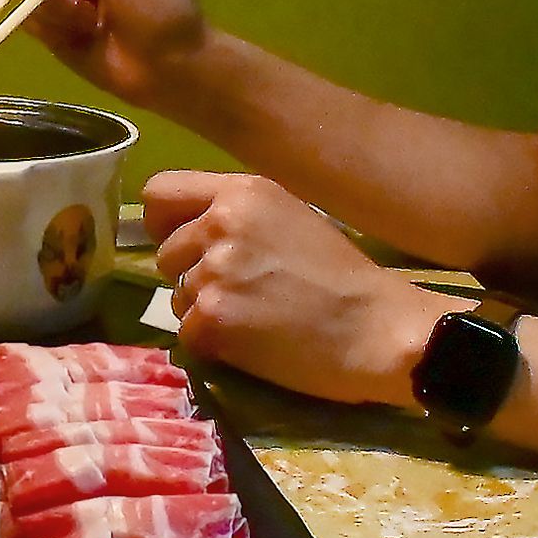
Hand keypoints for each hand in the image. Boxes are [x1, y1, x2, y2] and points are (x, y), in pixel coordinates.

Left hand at [149, 170, 446, 410]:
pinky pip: (188, 334)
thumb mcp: (290, 218)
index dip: (165, 223)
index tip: (183, 243)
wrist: (377, 330)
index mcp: (240, 192)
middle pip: (166, 254)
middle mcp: (219, 224)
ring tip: (254, 319)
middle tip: (238, 293)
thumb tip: (191, 233)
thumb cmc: (343, 277)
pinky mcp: (212, 319)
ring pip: (177, 296)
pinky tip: (254, 344)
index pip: (160, 194)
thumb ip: (237, 216)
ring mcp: (212, 272)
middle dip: (191, 275)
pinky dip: (214, 344)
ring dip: (205, 312)